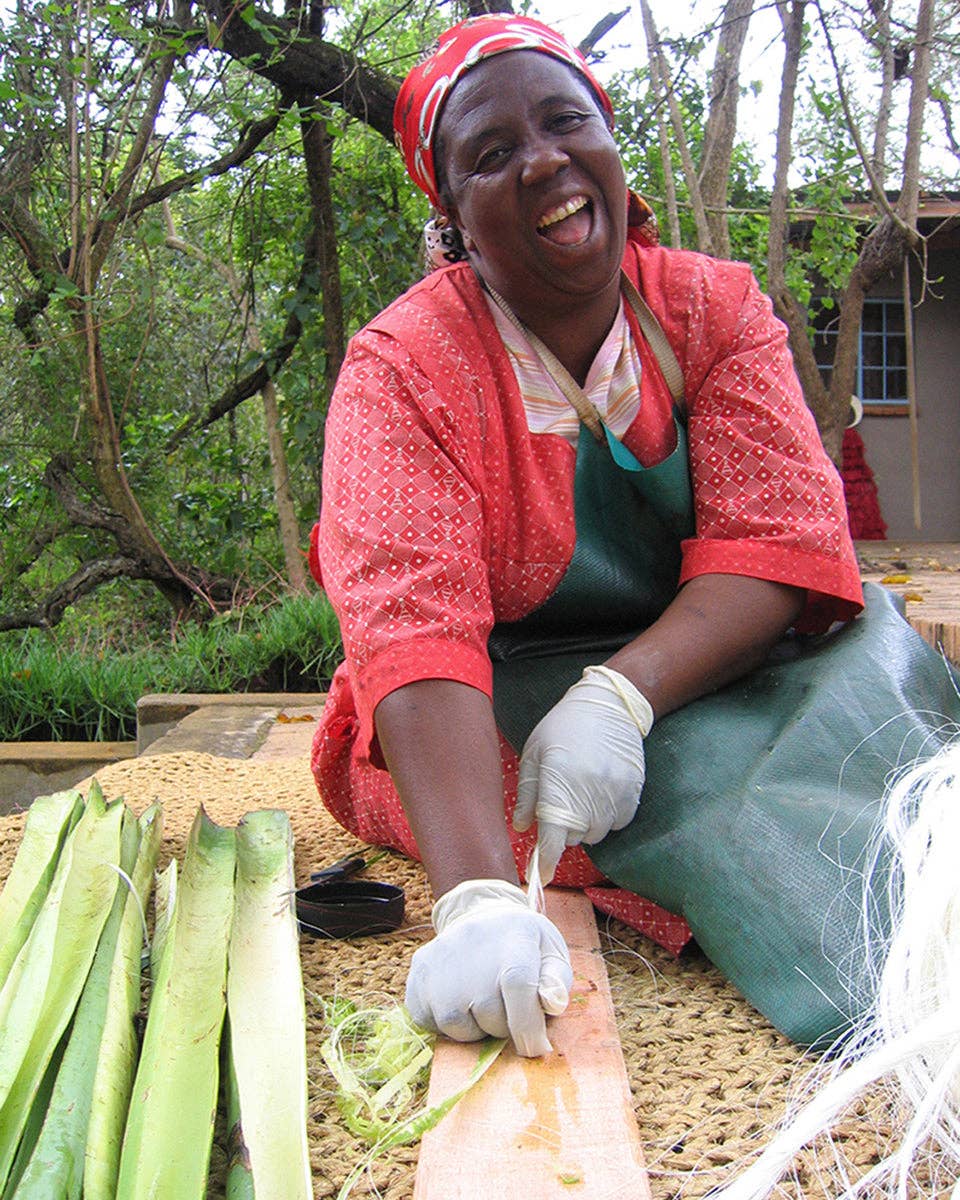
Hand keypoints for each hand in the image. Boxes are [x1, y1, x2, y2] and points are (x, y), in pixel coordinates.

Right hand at [405, 879, 571, 1056]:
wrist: (481, 916)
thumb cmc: (522, 945)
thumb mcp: (550, 952)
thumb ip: (557, 980)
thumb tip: (552, 1002)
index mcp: (513, 936)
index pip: (519, 984)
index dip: (528, 1024)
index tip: (536, 1046)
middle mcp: (471, 945)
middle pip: (489, 1012)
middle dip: (503, 1026)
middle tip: (506, 1009)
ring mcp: (440, 959)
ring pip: (457, 1026)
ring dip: (474, 1028)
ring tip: (482, 1006)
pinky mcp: (418, 974)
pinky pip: (429, 1022)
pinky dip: (446, 1026)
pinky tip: (460, 1004)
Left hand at [514, 665, 653, 883]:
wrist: (609, 705)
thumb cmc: (563, 727)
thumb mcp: (535, 753)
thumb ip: (527, 793)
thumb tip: (522, 827)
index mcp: (558, 781)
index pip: (552, 837)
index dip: (546, 861)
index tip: (542, 876)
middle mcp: (588, 792)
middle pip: (573, 838)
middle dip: (562, 830)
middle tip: (560, 804)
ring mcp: (613, 793)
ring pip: (596, 833)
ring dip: (585, 824)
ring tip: (580, 795)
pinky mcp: (632, 792)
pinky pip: (618, 823)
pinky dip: (607, 817)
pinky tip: (600, 793)